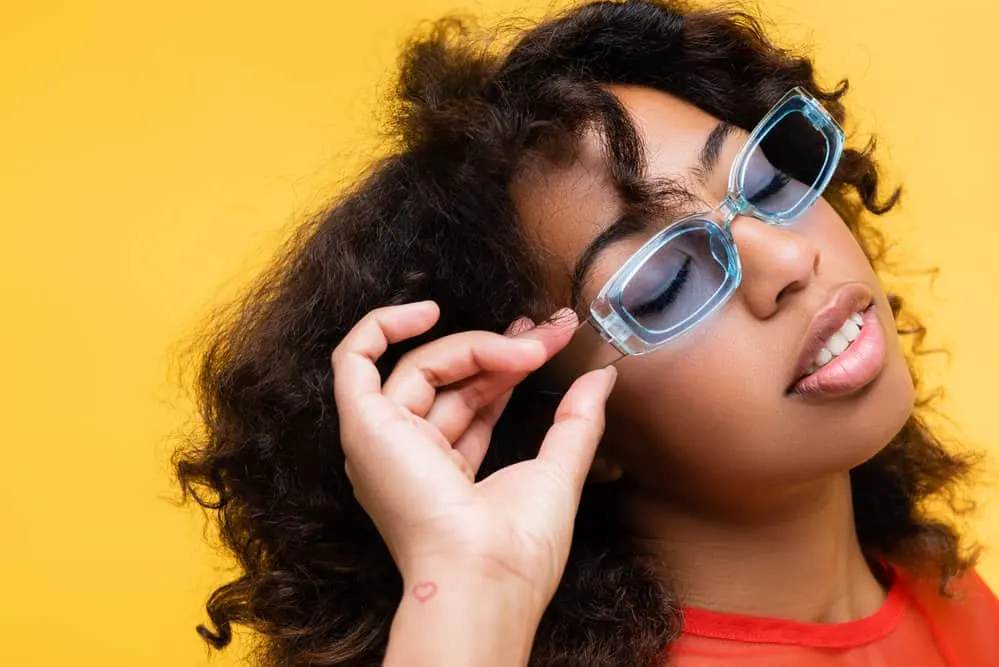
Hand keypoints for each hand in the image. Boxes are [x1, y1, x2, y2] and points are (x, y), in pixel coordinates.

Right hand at [332, 300, 615, 611]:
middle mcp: (408, 454)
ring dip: (478, 345)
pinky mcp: (365, 426)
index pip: (475, 399)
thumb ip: (576, 420)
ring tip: (526, 344)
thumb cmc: (519, 548)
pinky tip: (427, 311)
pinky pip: (354, 360)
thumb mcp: (557, 470)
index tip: (550, 338)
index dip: (509, 363)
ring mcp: (383, 440)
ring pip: (422, 365)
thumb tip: (601, 377)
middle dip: (502, 348)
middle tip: (551, 330)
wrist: (487, 575)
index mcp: (445, 473)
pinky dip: (381, 327)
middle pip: (451, 379)